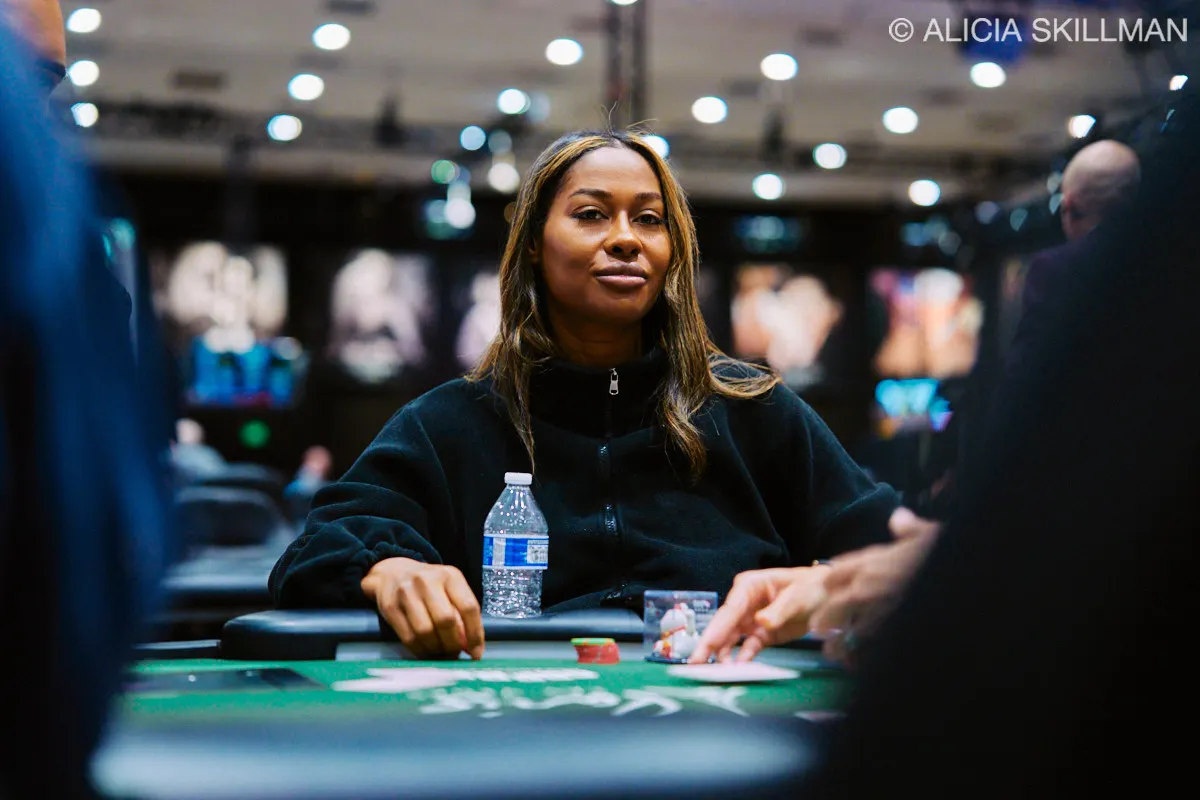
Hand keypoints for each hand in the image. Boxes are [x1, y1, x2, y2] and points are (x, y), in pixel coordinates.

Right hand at [361, 557, 484, 659]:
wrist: (393, 573)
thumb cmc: (428, 585)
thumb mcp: (450, 589)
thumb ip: (462, 614)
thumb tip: (470, 647)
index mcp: (450, 575)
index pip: (468, 607)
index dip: (475, 634)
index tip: (476, 653)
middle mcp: (428, 581)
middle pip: (446, 620)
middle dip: (453, 643)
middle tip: (455, 652)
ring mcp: (406, 592)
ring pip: (425, 632)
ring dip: (436, 649)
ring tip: (440, 652)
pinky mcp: (390, 607)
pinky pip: (408, 638)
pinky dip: (420, 650)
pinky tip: (425, 650)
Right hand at [688, 566, 829, 663]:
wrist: (827, 597)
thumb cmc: (811, 587)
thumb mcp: (797, 596)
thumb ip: (779, 610)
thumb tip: (762, 621)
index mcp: (749, 586)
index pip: (730, 609)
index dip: (717, 627)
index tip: (708, 644)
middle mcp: (744, 603)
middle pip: (724, 625)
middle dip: (709, 643)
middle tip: (695, 662)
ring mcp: (751, 620)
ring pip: (731, 639)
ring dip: (723, 655)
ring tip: (715, 671)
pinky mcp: (760, 635)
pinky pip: (747, 648)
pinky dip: (742, 659)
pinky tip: (736, 669)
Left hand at [809, 508, 939, 662]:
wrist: (963, 583)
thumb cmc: (945, 557)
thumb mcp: (930, 535)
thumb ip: (910, 529)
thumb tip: (899, 518)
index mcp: (874, 562)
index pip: (837, 571)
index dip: (830, 580)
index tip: (826, 587)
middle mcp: (868, 588)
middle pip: (832, 605)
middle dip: (825, 616)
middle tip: (819, 627)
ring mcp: (877, 615)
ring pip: (845, 633)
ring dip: (838, 643)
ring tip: (833, 652)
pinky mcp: (889, 638)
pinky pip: (865, 653)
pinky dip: (860, 660)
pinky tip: (858, 666)